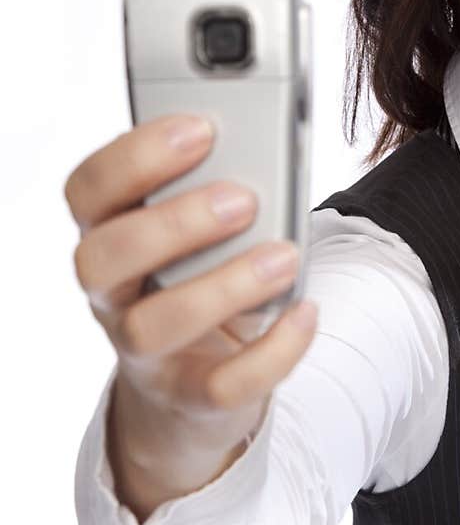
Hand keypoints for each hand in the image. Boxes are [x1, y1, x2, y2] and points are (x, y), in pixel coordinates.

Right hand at [64, 114, 316, 456]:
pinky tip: (305, 312)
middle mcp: (112, 294)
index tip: (201, 128)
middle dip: (173, 222)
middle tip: (242, 199)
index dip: (134, 156)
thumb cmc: (202, 278)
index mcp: (109, 234)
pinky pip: (220, 387)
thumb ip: (216, 187)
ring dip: (223, 286)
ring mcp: (144, 352)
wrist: (194, 384)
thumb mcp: (198, 230)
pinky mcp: (190, 396)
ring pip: (152, 326)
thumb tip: (271, 143)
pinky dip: (271, 351)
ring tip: (282, 257)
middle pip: (103, 258)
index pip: (88, 191)